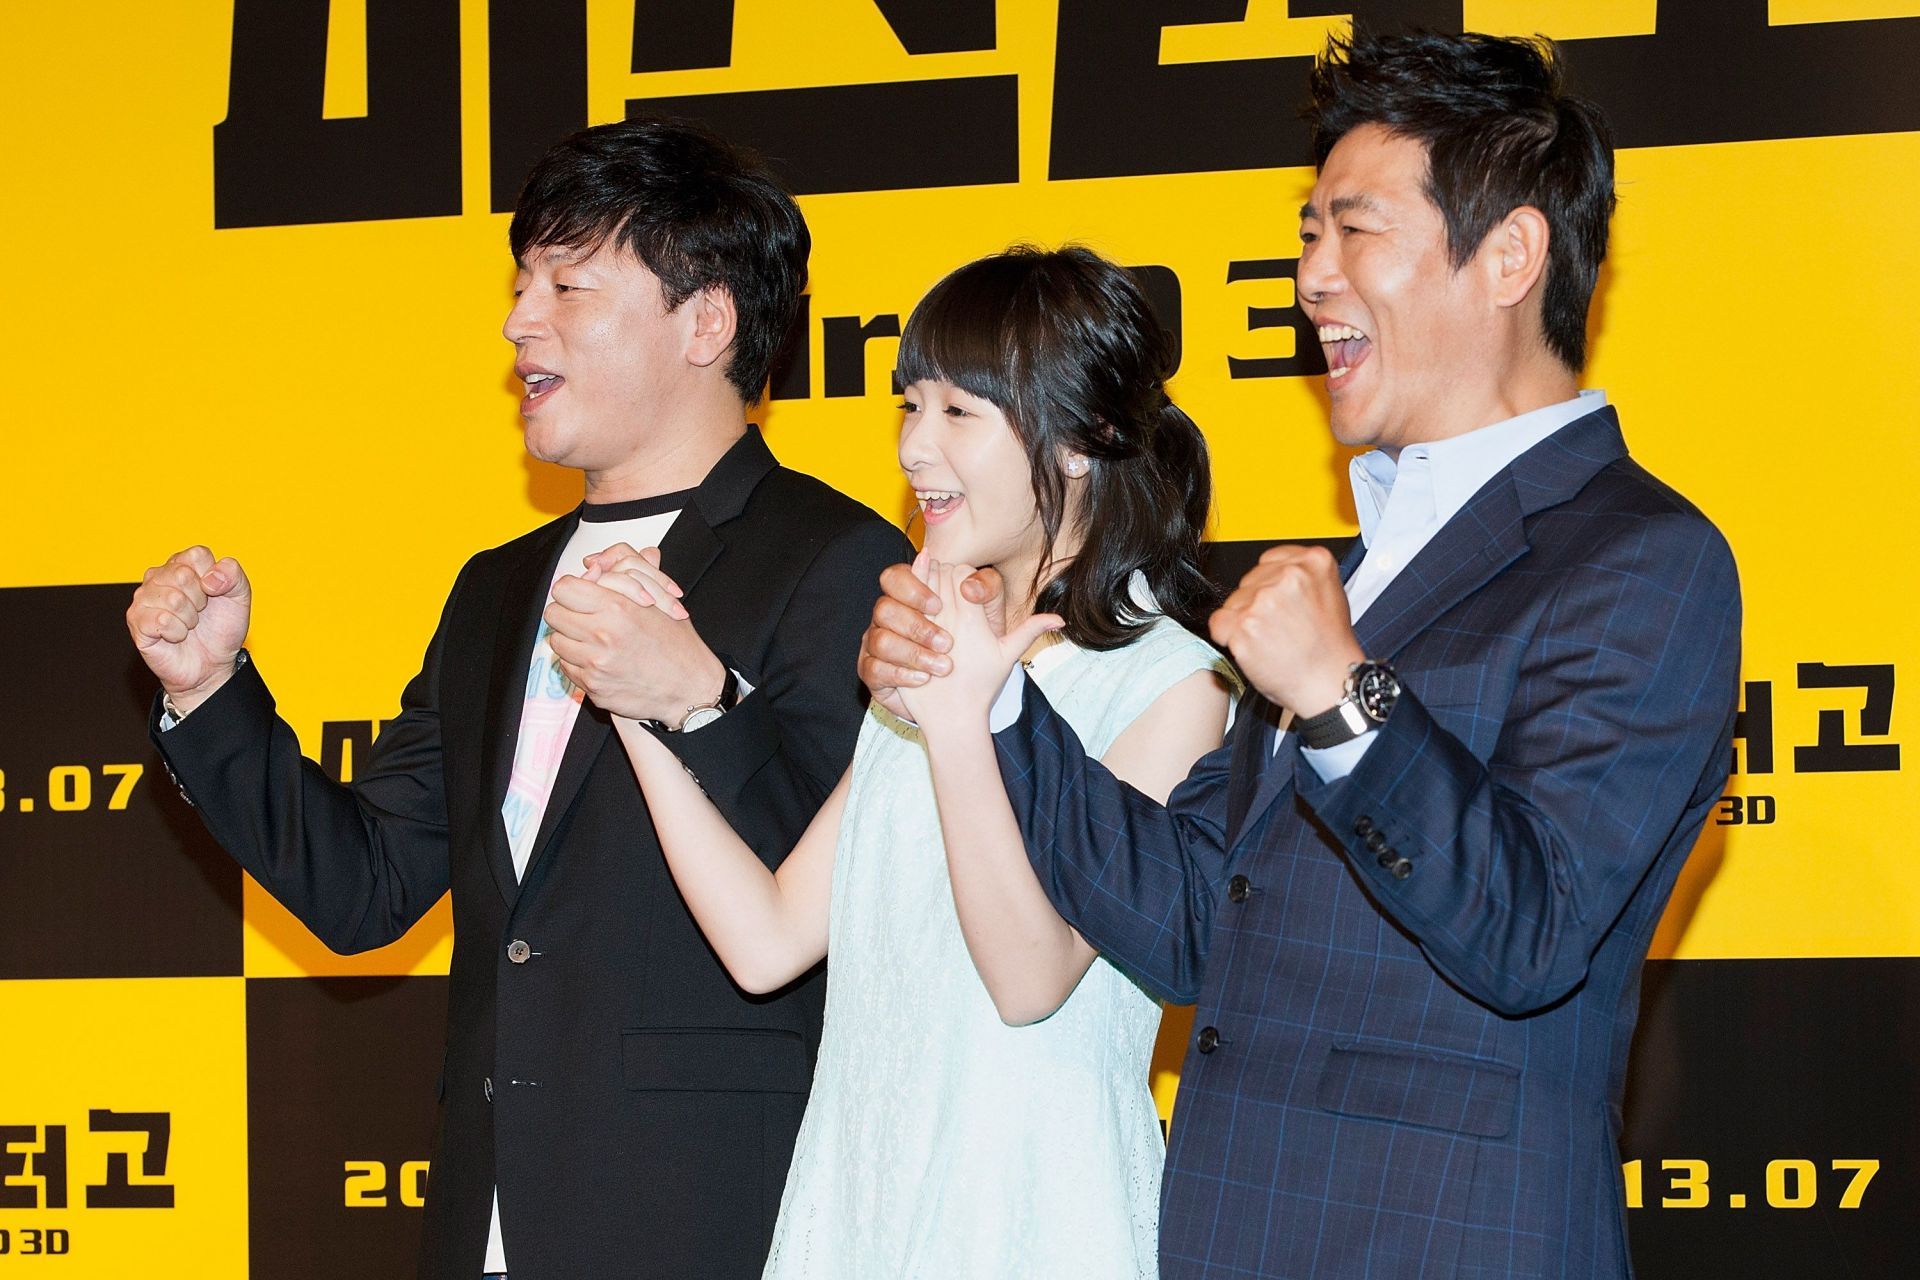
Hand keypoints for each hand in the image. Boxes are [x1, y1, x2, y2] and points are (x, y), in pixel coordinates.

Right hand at [125, 546, 251, 710]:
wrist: (212, 664)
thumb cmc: (221, 628)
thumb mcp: (239, 598)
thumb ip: (234, 576)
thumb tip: (211, 577)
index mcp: (183, 564)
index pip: (197, 555)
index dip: (213, 578)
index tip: (214, 594)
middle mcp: (158, 576)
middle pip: (183, 575)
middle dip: (201, 601)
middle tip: (200, 613)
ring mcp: (144, 598)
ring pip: (173, 599)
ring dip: (190, 619)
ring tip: (189, 625)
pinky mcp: (136, 620)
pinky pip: (161, 620)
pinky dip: (177, 632)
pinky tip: (176, 636)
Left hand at [544, 547, 724, 723]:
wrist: (690, 689)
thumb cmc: (679, 646)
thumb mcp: (661, 599)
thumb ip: (631, 571)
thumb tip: (601, 560)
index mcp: (618, 608)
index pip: (564, 589)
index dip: (572, 589)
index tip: (581, 593)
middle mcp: (603, 635)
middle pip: (554, 614)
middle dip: (567, 612)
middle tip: (583, 616)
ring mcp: (595, 663)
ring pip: (557, 641)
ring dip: (571, 638)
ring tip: (593, 639)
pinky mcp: (593, 686)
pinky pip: (567, 667)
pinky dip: (578, 662)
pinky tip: (599, 659)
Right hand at [858, 557, 1006, 718]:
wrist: (957, 702)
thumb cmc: (972, 656)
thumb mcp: (989, 625)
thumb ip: (989, 594)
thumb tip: (974, 585)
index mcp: (914, 599)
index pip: (898, 577)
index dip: (915, 586)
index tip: (940, 604)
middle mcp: (891, 618)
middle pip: (884, 605)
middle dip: (916, 623)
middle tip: (946, 642)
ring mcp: (877, 645)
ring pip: (879, 638)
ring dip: (912, 652)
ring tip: (942, 667)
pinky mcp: (872, 671)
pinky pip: (873, 668)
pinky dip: (899, 674)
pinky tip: (922, 679)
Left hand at [897, 558, 1058, 738]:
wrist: (953, 717)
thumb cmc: (981, 688)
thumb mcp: (1008, 657)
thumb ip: (1031, 630)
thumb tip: (1060, 620)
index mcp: (972, 620)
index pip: (962, 573)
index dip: (961, 573)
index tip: (962, 587)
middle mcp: (947, 620)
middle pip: (939, 574)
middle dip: (941, 574)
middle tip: (944, 587)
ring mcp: (924, 629)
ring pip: (919, 588)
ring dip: (922, 585)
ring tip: (928, 593)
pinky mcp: (907, 640)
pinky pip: (902, 606)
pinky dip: (905, 599)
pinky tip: (909, 602)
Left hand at [1207, 544, 1363, 714]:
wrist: (1330, 683)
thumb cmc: (1331, 649)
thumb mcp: (1332, 595)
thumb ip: (1304, 577)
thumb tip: (1276, 573)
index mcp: (1314, 562)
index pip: (1269, 560)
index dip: (1269, 583)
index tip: (1276, 599)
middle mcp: (1288, 577)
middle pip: (1249, 581)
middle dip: (1257, 602)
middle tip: (1278, 627)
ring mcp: (1264, 600)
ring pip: (1233, 602)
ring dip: (1244, 620)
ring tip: (1270, 639)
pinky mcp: (1244, 625)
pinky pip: (1218, 623)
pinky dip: (1228, 635)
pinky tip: (1252, 645)